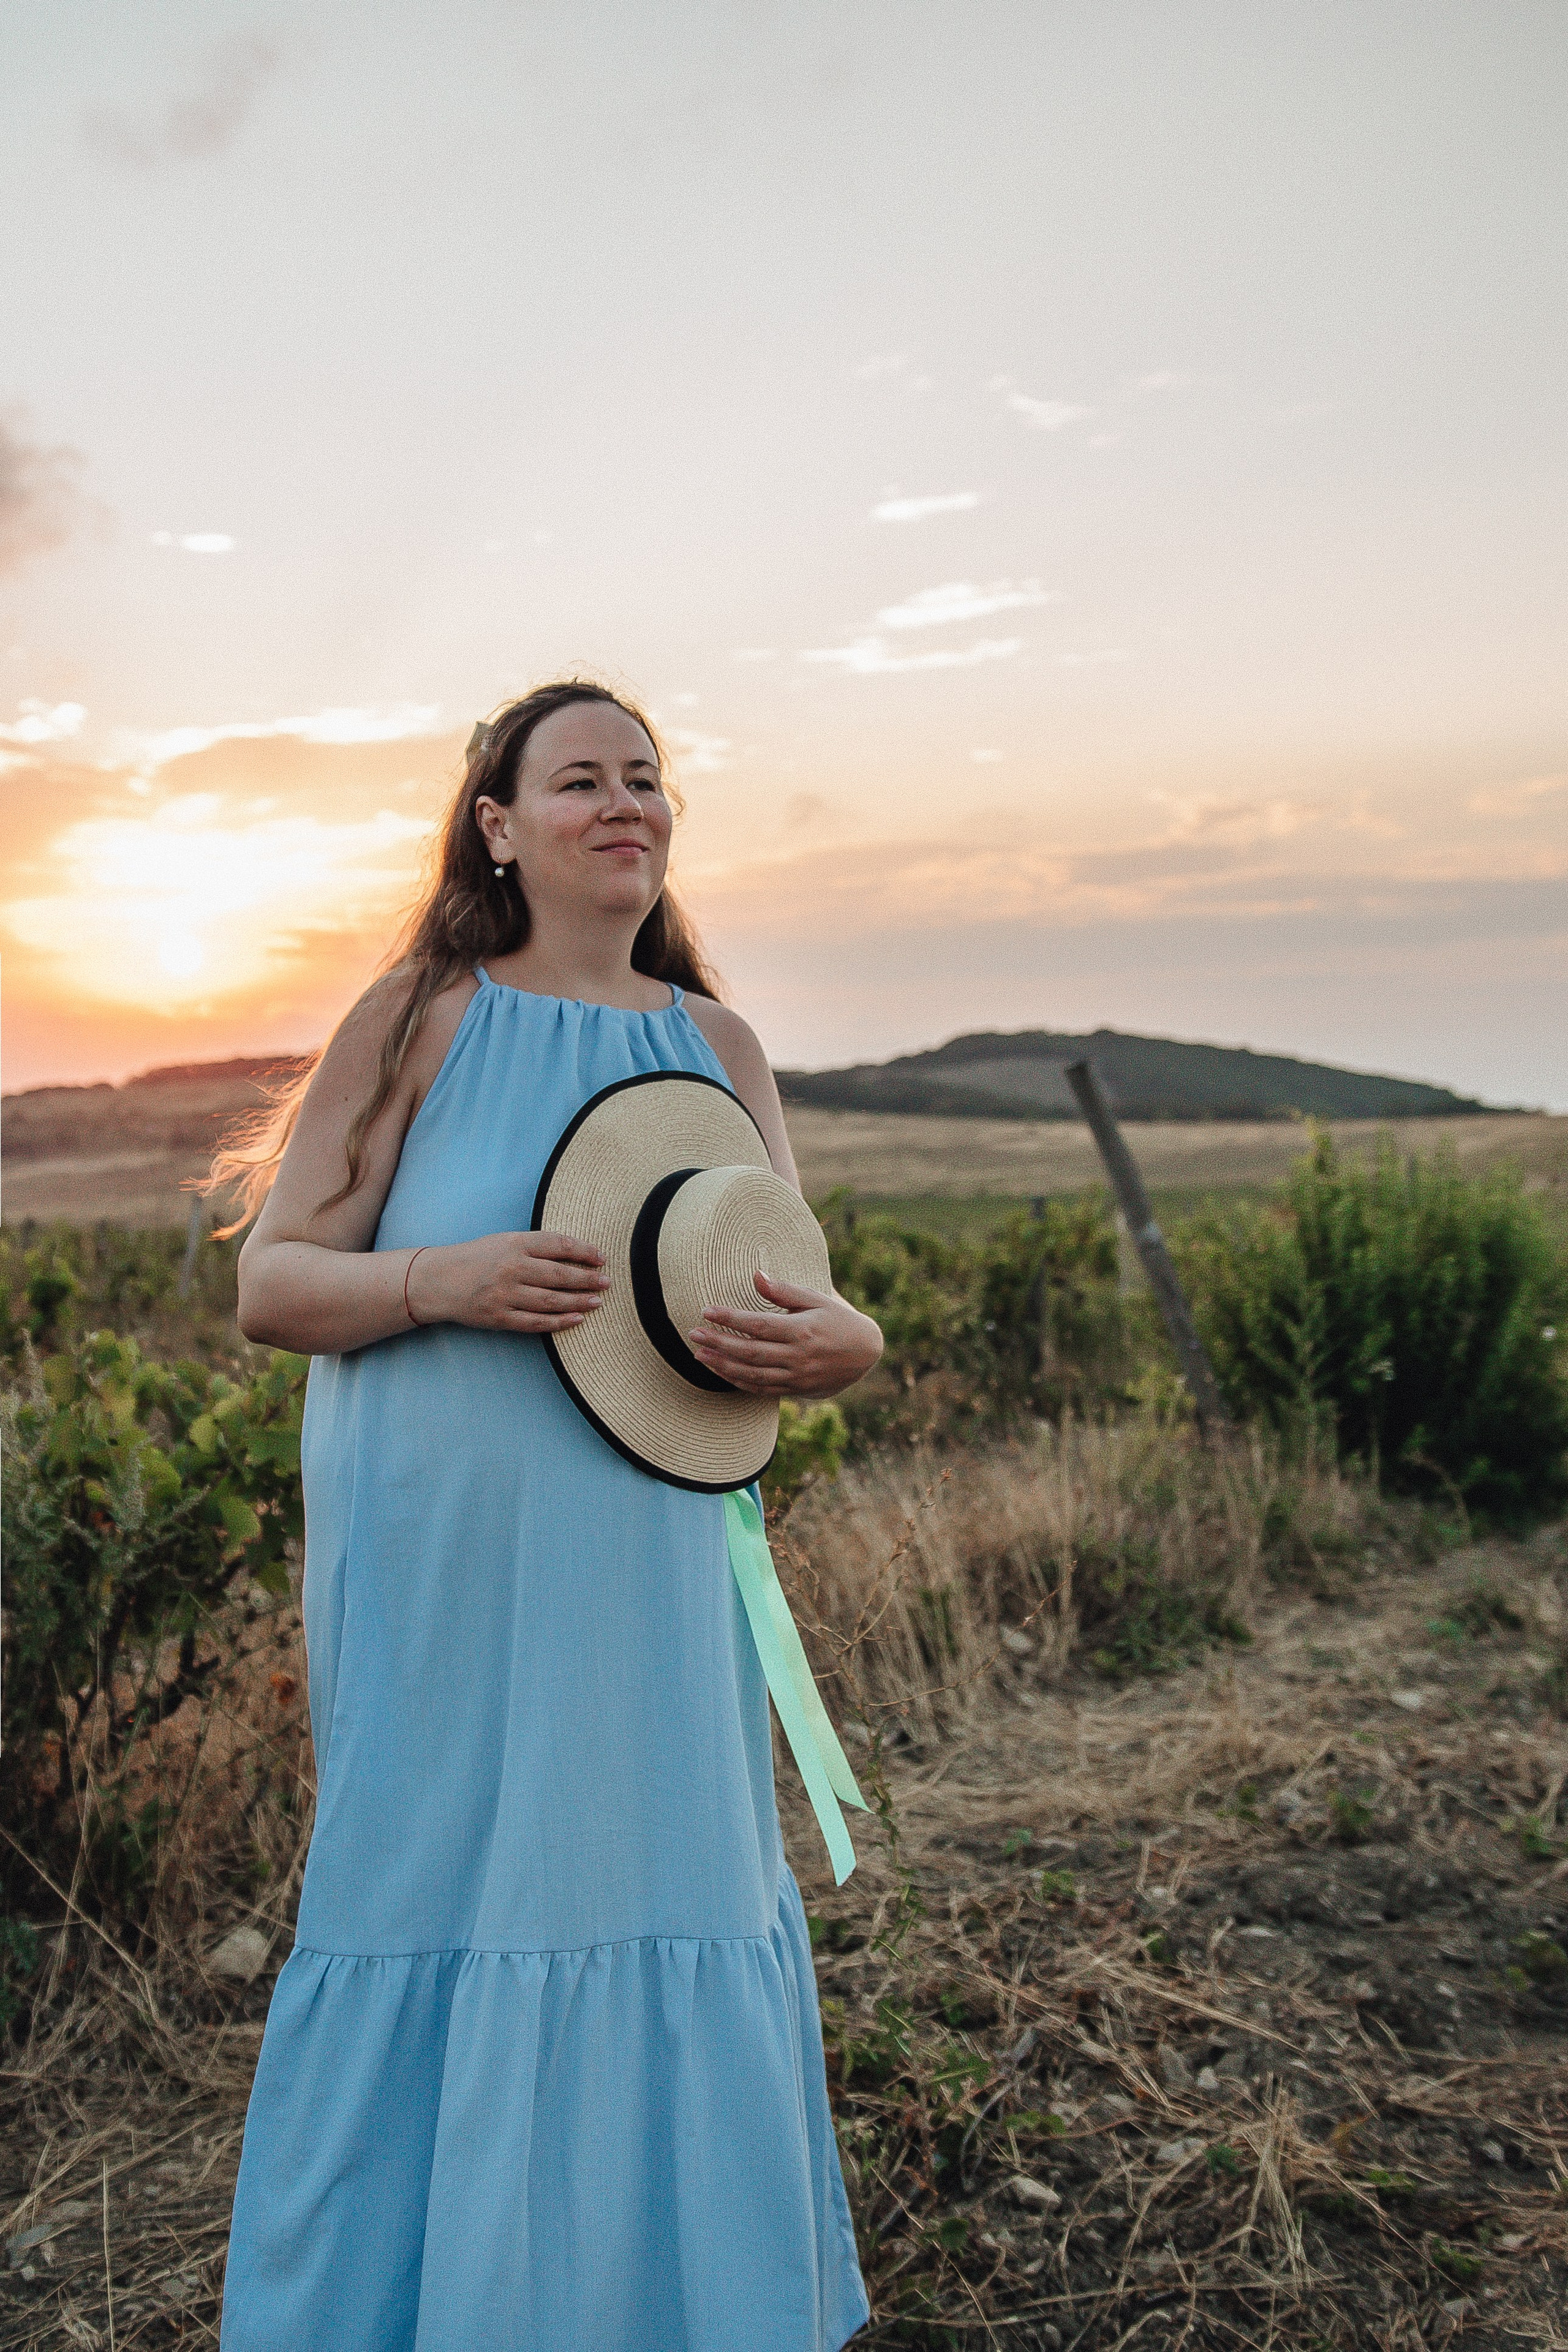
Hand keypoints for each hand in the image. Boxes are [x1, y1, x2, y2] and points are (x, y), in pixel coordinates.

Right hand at [408, 1231, 607, 1332]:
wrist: (438, 1280)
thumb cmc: (476, 1257)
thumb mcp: (504, 1241)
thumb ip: (535, 1246)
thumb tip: (575, 1254)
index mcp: (515, 1243)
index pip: (559, 1245)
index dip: (584, 1251)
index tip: (601, 1258)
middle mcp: (512, 1268)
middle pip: (560, 1275)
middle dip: (587, 1279)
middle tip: (607, 1282)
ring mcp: (505, 1295)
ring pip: (551, 1301)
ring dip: (578, 1302)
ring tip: (597, 1301)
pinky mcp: (499, 1317)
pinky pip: (536, 1323)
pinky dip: (559, 1322)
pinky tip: (577, 1320)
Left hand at [686, 1271, 883, 1399]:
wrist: (866, 1353)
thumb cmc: (838, 1319)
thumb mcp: (817, 1299)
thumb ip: (784, 1291)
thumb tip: (756, 1276)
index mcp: (801, 1331)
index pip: (757, 1325)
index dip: (729, 1318)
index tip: (706, 1311)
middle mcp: (797, 1357)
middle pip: (749, 1351)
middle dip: (718, 1343)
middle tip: (693, 1334)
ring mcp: (796, 1377)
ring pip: (752, 1374)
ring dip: (722, 1365)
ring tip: (699, 1355)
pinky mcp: (796, 1390)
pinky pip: (762, 1390)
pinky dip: (739, 1382)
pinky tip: (721, 1372)